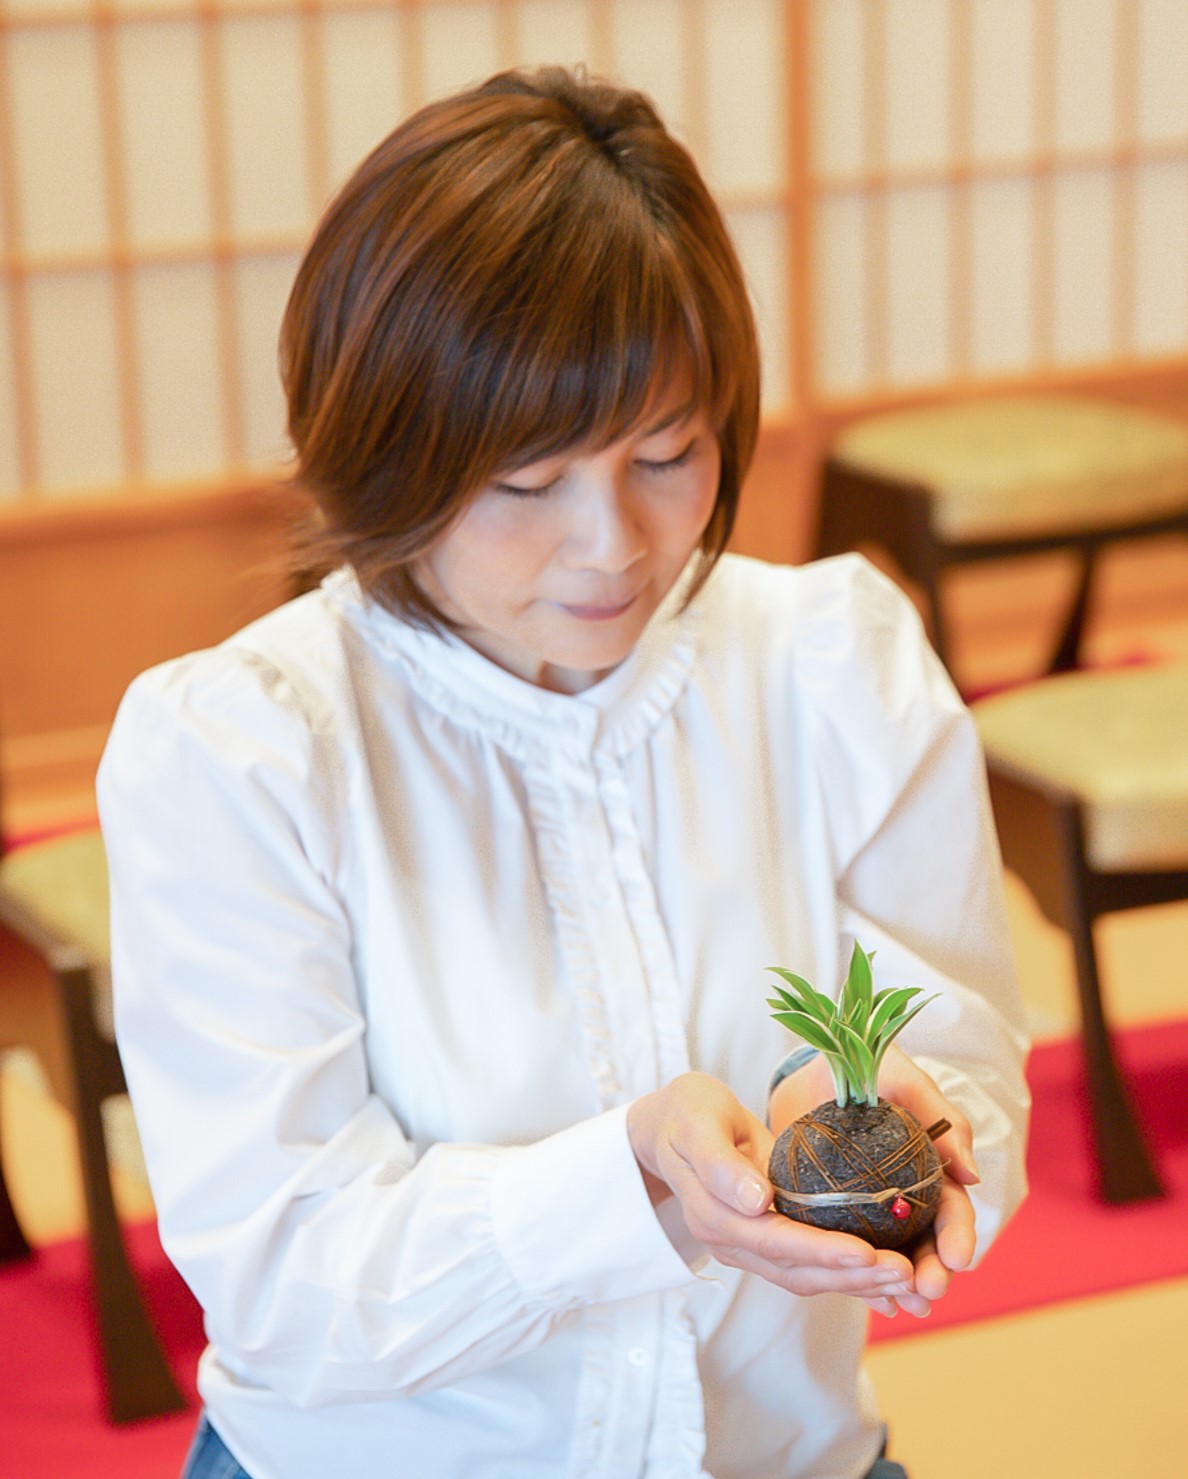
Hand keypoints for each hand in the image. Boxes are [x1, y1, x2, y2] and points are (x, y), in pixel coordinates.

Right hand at [626, 1072, 918, 1301]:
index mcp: (714, 1214)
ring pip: (804, 1276)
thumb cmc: (688, 1114)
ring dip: (855, 1283)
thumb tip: (756, 1202)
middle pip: (795, 1270)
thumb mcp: (697, 1123)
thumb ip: (721, 1164)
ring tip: (905, 1279)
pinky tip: (884, 1281)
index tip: (868, 1252)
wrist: (670, 1126)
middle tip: (904, 1273)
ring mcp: (747, 1246)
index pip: (774, 1240)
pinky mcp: (764, 1242)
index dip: (821, 1250)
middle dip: (851, 1276)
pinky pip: (807, 1267)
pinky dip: (846, 1276)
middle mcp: (731, 1240)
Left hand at [768, 1046, 979, 1319]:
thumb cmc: (870, 1065)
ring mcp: (869, 1209)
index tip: (959, 1257)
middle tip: (928, 1290)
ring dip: (900, 1284)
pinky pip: (847, 1248)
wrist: (815, 1063)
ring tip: (904, 1306)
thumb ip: (941, 1119)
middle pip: (925, 1243)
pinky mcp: (833, 1213)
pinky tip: (864, 1297)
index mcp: (932, 1169)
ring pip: (890, 1255)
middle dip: (932, 1270)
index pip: (952, 1209)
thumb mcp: (904, 1079)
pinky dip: (858, 1275)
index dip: (959, 1235)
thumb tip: (971, 1175)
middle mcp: (906, 1197)